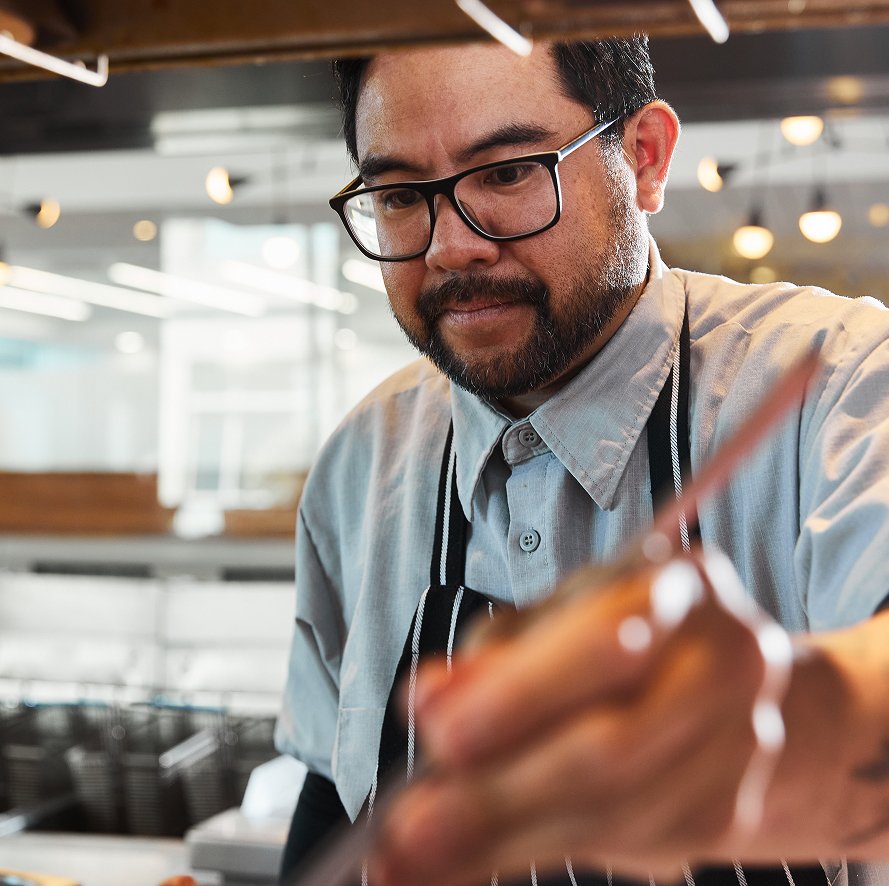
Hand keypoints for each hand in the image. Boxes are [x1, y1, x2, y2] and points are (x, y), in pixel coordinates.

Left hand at [368, 550, 792, 885]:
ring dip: (506, 840)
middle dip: (500, 793)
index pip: (604, 642)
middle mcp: (725, 665)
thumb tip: (429, 701)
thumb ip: (495, 654)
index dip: (521, 696)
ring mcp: (740, 747)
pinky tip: (478, 854)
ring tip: (421, 856)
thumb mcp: (557, 612)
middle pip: (614, 747)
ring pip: (614, 814)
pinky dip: (537, 850)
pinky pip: (623, 846)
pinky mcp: (725, 813)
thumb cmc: (625, 625)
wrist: (732, 672)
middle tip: (411, 827)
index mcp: (678, 587)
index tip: (440, 736)